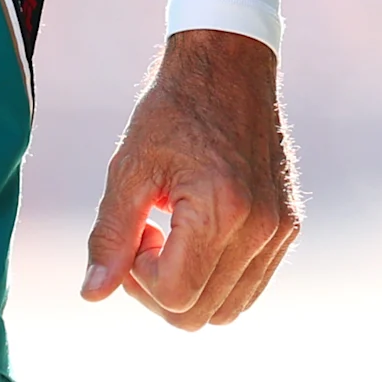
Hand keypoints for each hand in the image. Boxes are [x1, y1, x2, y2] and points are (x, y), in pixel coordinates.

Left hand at [81, 29, 297, 328]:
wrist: (230, 66)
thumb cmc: (174, 110)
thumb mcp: (130, 168)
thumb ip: (110, 236)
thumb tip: (93, 294)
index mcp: (221, 208)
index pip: (174, 295)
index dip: (139, 278)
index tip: (138, 232)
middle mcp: (260, 226)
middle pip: (199, 314)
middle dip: (159, 290)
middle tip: (148, 237)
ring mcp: (279, 229)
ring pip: (226, 310)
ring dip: (190, 289)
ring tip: (174, 235)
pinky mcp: (287, 226)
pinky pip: (249, 287)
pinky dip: (216, 279)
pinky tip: (198, 234)